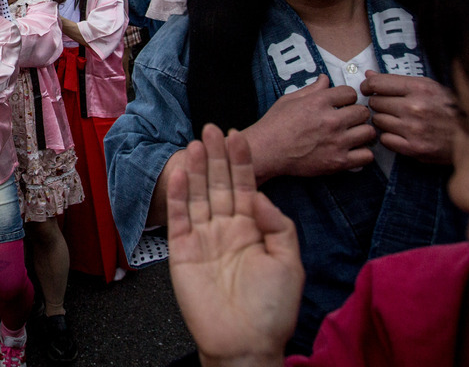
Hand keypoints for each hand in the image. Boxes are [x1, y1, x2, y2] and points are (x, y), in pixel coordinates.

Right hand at [168, 124, 300, 364]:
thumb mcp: (290, 262)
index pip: (245, 186)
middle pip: (220, 184)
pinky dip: (179, 194)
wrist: (245, 342)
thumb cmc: (272, 309)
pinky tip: (182, 171)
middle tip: (213, 127)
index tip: (239, 135)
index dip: (242, 161)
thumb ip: (278, 224)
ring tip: (198, 141)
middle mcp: (226, 229)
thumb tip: (258, 195)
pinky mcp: (182, 251)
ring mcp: (203, 238)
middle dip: (218, 155)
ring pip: (199, 194)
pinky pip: (180, 217)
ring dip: (198, 168)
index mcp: (252, 229)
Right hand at [244, 75, 375, 180]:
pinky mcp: (338, 161)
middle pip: (363, 112)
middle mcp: (331, 120)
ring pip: (369, 132)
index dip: (347, 97)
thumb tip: (325, 79)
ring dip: (362, 133)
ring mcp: (336, 142)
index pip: (350, 92)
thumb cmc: (274, 124)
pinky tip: (353, 151)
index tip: (342, 103)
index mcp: (319, 102)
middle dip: (357, 114)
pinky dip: (362, 154)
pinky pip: (367, 156)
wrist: (265, 151)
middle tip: (349, 120)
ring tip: (353, 135)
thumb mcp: (289, 100)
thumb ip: (311, 89)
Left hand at [362, 71, 456, 163]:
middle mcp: (414, 108)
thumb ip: (397, 81)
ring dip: (383, 120)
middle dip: (379, 104)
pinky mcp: (414, 148)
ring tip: (397, 120)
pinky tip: (400, 133)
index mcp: (419, 88)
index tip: (368, 89)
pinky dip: (389, 137)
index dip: (368, 86)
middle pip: (375, 103)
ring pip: (378, 121)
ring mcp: (413, 129)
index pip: (377, 84)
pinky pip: (385, 140)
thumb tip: (368, 75)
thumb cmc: (449, 107)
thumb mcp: (428, 86)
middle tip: (389, 106)